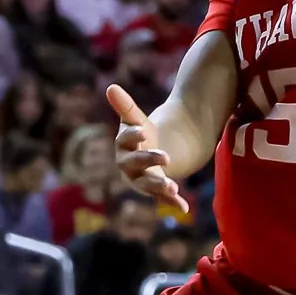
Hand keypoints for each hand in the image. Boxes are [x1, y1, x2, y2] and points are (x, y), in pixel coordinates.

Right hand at [108, 84, 190, 220]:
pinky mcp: (155, 190)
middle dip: (148, 160)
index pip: (124, 141)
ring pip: (147, 185)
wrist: (154, 152)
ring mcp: (141, 180)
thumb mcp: (136, 119)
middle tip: (166, 157)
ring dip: (159, 186)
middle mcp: (129, 166)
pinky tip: (184, 207)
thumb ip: (125, 106)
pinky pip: (163, 198)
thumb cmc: (142, 134)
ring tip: (173, 187)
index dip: (132, 136)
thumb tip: (111, 87)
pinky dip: (173, 203)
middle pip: (135, 164)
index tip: (142, 131)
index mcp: (123, 146)